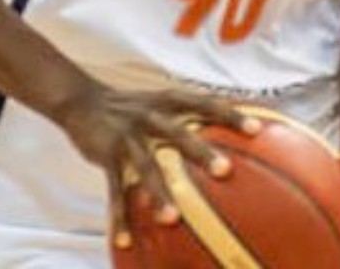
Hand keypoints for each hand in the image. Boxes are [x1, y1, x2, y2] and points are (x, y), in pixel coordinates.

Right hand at [60, 80, 261, 249]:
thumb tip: (232, 131)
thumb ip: (190, 115)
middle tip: (225, 171)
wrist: (82, 100)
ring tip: (172, 218)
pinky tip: (126, 239)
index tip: (257, 130)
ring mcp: (128, 135)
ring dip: (158, 192)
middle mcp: (150, 115)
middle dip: (200, 152)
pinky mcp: (107, 153)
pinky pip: (114, 188)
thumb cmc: (133, 106)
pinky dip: (120, 215)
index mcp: (168, 101)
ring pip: (145, 164)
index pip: (205, 103)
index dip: (230, 114)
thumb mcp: (160, 101)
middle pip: (178, 133)